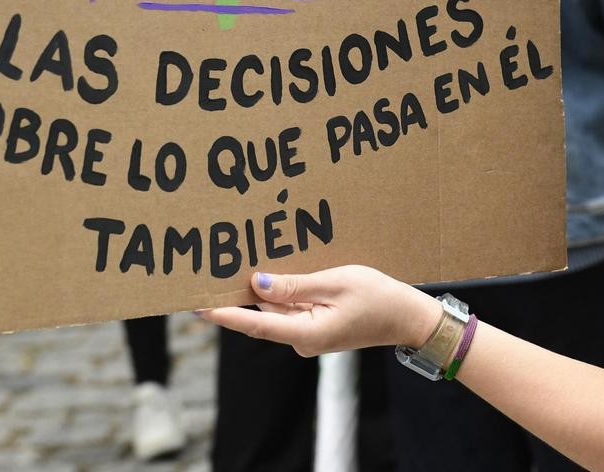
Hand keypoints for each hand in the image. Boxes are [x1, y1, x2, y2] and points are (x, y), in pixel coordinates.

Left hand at [196, 265, 443, 355]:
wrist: (407, 316)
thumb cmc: (378, 297)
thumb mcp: (336, 282)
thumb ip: (295, 285)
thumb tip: (257, 283)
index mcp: (306, 334)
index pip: (255, 325)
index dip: (224, 314)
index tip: (197, 305)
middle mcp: (302, 339)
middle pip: (262, 316)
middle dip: (239, 294)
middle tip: (212, 272)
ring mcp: (308, 334)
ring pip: (276, 310)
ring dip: (262, 290)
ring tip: (239, 264)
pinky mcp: (316, 326)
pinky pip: (291, 309)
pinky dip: (281, 292)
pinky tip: (273, 272)